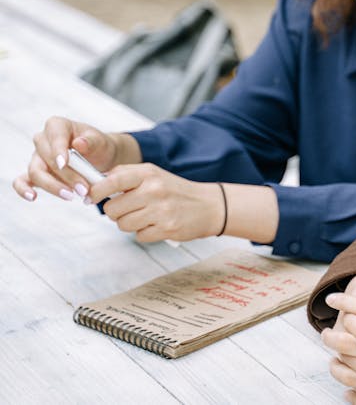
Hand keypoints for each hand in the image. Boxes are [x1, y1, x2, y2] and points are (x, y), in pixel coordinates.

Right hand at [11, 116, 133, 202]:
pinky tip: (33, 197)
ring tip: (71, 196)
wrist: (100, 157)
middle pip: (46, 159)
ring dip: (53, 186)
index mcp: (57, 126)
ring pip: (35, 172)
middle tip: (83, 189)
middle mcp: (43, 139)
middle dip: (65, 175)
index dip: (58, 150)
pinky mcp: (35, 172)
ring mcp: (37, 157)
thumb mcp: (101, 141)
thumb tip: (78, 143)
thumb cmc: (98, 146)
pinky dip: (24, 189)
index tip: (64, 164)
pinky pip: (22, 181)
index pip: (54, 137)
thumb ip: (91, 142)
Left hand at [88, 163, 224, 242]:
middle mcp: (154, 190)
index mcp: (148, 174)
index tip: (92, 197)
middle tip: (128, 209)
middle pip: (112, 209)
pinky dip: (144, 233)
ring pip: (123, 224)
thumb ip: (125, 175)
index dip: (96, 191)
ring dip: (129, 223)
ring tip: (145, 216)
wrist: (208, 205)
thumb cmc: (174, 190)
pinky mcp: (167, 228)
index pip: (112, 181)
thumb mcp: (153, 174)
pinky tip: (157, 224)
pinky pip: (139, 236)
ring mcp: (161, 210)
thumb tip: (94, 184)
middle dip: (115, 212)